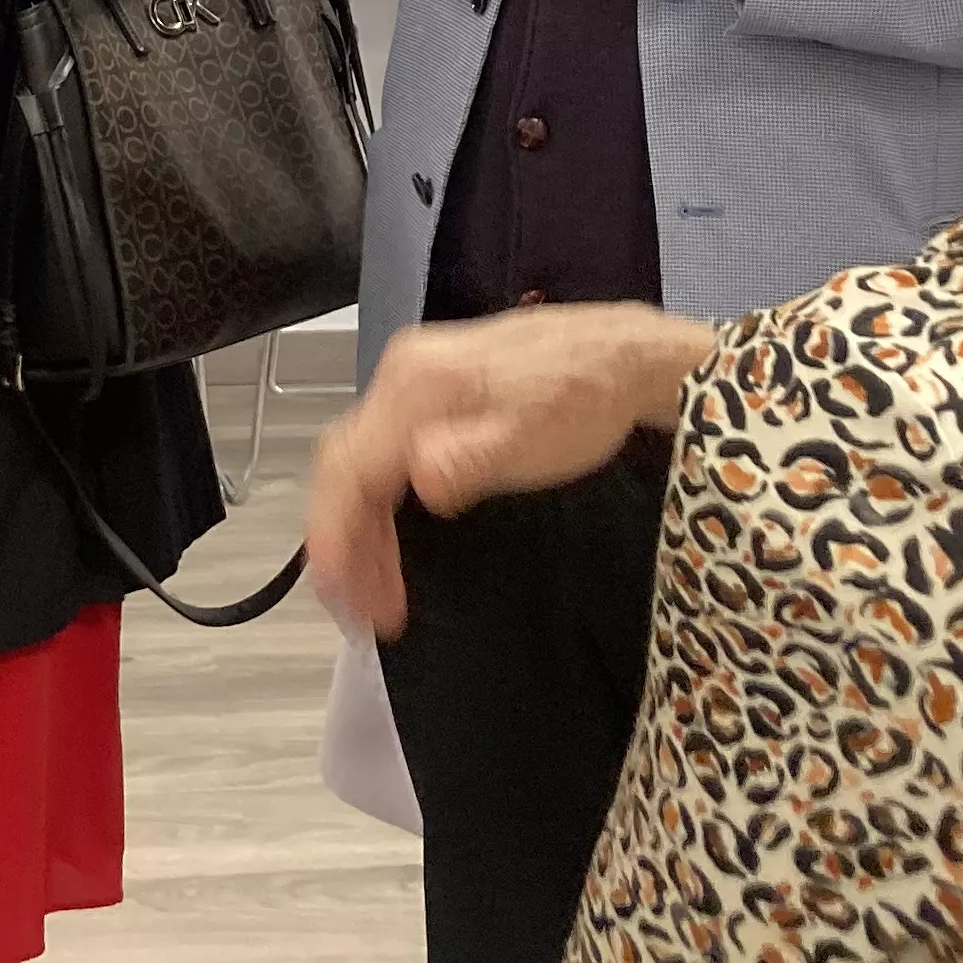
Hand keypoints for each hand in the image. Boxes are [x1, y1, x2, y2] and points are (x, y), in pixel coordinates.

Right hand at [303, 306, 715, 636]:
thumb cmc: (584, 398)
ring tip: (378, 588)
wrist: (624, 355)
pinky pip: (384, 452)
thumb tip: (418, 484)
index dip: (339, 538)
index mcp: (417, 387)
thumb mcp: (530, 440)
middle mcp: (401, 375)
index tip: (348, 598)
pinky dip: (380, 503)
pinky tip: (393, 537)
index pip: (350, 468)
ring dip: (362, 528)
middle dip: (346, 543)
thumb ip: (465, 462)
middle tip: (365, 608)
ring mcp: (414, 379)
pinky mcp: (431, 390)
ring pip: (362, 460)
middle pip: (346, 465)